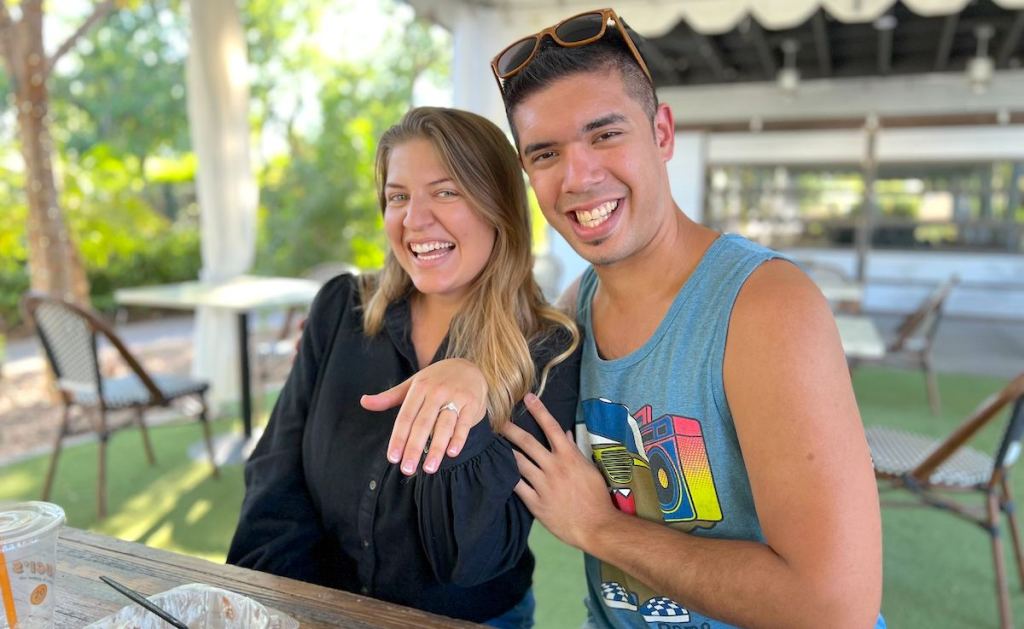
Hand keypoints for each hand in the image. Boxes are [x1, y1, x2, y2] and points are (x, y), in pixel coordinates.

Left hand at [361, 358, 487, 475]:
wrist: (468, 366)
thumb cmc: (436, 380)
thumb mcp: (413, 384)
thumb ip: (389, 397)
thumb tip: (364, 402)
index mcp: (419, 388)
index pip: (405, 417)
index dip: (398, 438)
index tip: (393, 458)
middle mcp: (437, 392)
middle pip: (423, 424)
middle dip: (414, 448)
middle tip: (407, 469)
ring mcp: (456, 397)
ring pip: (444, 425)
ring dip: (436, 448)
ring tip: (429, 468)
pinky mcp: (472, 403)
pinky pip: (464, 423)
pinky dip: (458, 438)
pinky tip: (451, 453)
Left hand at [502, 393, 618, 549]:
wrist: (596, 526)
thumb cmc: (596, 496)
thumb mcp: (589, 469)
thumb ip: (574, 450)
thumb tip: (564, 433)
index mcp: (569, 457)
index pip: (552, 427)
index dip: (539, 411)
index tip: (527, 398)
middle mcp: (554, 467)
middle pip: (527, 443)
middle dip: (510, 430)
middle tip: (496, 420)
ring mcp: (543, 485)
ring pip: (519, 463)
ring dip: (506, 452)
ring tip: (493, 444)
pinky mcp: (535, 503)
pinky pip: (517, 487)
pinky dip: (508, 478)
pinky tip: (498, 471)